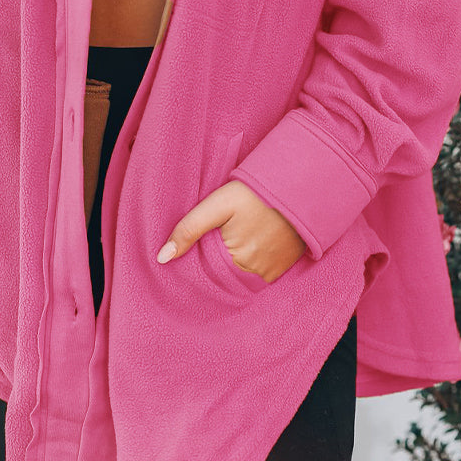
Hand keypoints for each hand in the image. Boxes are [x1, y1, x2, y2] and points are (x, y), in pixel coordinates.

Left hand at [156, 179, 308, 282]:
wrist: (299, 186)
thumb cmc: (256, 193)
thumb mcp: (218, 204)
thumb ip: (189, 229)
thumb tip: (162, 259)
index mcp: (237, 260)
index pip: (207, 273)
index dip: (199, 261)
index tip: (197, 248)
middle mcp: (256, 273)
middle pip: (225, 275)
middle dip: (217, 263)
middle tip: (221, 237)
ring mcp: (272, 272)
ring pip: (242, 274)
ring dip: (235, 263)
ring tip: (236, 237)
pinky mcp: (284, 267)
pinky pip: (260, 272)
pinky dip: (252, 262)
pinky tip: (251, 242)